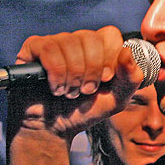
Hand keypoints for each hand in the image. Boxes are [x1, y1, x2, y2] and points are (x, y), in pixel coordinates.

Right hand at [9, 26, 142, 140]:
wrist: (54, 129)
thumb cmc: (84, 112)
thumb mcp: (117, 99)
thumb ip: (131, 78)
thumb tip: (127, 52)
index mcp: (99, 48)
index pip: (110, 34)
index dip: (110, 57)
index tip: (106, 79)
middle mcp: (77, 41)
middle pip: (91, 37)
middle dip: (92, 70)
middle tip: (86, 90)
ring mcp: (55, 42)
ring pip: (70, 43)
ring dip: (74, 76)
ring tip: (70, 92)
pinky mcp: (33, 49)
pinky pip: (49, 49)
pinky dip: (57, 73)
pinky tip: (56, 88)